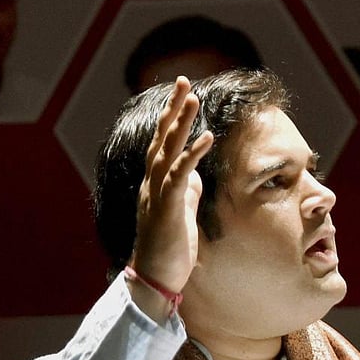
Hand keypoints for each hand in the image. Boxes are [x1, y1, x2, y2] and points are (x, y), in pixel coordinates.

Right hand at [129, 77, 213, 311]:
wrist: (154, 279)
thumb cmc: (169, 249)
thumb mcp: (179, 212)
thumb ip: (184, 190)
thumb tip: (195, 175)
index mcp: (155, 183)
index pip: (161, 143)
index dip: (170, 118)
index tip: (181, 94)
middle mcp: (152, 183)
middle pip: (162, 137)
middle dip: (173, 108)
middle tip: (183, 81)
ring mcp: (157, 193)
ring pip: (168, 149)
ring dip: (181, 122)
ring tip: (193, 97)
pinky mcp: (168, 206)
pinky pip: (181, 174)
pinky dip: (194, 154)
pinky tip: (208, 138)